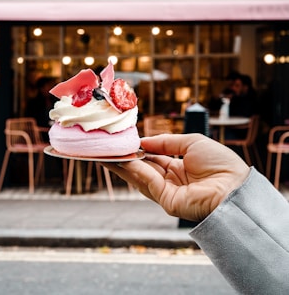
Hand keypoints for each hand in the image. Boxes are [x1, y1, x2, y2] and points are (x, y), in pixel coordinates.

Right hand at [103, 133, 249, 221]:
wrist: (236, 185)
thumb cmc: (220, 163)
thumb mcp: (191, 143)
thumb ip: (165, 142)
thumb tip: (143, 141)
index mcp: (179, 168)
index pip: (153, 158)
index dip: (139, 150)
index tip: (124, 141)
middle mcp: (171, 181)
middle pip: (142, 169)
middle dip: (125, 158)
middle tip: (107, 148)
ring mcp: (168, 192)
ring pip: (140, 177)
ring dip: (123, 165)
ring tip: (107, 153)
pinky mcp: (167, 202)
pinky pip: (148, 182)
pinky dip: (134, 170)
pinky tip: (122, 159)